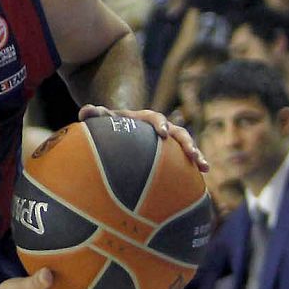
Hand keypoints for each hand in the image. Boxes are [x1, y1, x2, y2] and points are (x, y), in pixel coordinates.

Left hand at [79, 104, 209, 171]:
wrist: (124, 133)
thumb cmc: (113, 127)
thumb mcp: (104, 120)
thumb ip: (95, 115)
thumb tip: (85, 111)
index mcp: (145, 119)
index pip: (154, 118)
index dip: (159, 124)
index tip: (162, 134)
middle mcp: (161, 128)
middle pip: (177, 131)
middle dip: (185, 142)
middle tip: (191, 154)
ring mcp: (169, 141)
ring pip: (186, 145)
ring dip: (195, 153)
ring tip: (203, 166)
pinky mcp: (173, 153)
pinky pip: (186, 158)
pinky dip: (195, 165)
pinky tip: (203, 176)